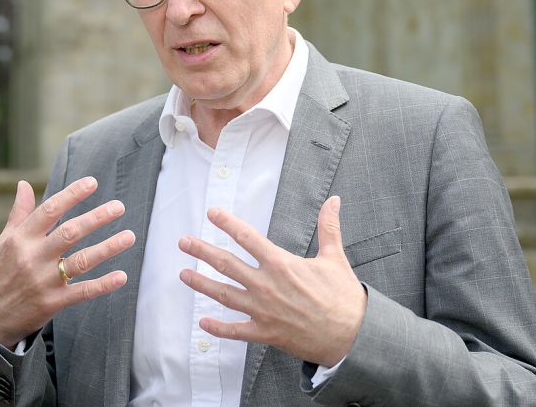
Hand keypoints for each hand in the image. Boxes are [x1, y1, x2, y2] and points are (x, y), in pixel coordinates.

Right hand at [0, 177, 135, 347]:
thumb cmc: (2, 272)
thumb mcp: (5, 241)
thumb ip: (19, 213)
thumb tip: (23, 184)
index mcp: (21, 238)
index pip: (50, 210)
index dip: (71, 195)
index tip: (92, 182)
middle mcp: (33, 257)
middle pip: (69, 233)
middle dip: (96, 218)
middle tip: (119, 206)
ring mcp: (44, 281)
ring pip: (81, 261)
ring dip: (107, 248)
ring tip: (130, 236)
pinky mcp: (53, 302)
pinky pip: (82, 292)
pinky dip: (103, 285)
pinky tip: (122, 276)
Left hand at [177, 196, 365, 366]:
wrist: (351, 335)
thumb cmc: (343, 296)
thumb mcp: (334, 257)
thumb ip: (329, 227)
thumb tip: (334, 200)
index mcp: (281, 264)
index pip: (247, 237)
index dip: (227, 223)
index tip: (212, 213)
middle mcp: (266, 285)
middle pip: (227, 264)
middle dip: (202, 251)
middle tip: (183, 242)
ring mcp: (263, 310)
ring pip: (224, 295)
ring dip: (201, 284)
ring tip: (183, 274)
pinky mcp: (265, 333)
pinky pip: (236, 330)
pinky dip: (218, 329)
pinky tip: (202, 323)